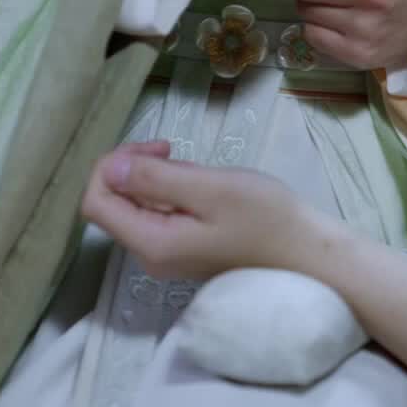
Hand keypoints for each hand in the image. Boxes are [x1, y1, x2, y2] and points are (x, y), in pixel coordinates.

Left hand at [81, 141, 318, 280]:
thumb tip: (109, 169)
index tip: (154, 149)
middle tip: (173, 150)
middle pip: (113, 203)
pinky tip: (203, 185)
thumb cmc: (266, 218)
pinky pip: (160, 214)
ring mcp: (168, 256)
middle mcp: (150, 256)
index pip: (95, 202)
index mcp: (150, 243)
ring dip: (157, 177)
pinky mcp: (185, 251)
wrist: (310, 257)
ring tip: (197, 169)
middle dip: (134, 167)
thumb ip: (155, 180)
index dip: (111, 166)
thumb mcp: (210, 188)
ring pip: (137, 206)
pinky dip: (172, 191)